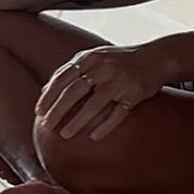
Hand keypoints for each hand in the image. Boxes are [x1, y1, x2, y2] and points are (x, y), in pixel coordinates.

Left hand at [36, 43, 166, 141]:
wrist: (155, 58)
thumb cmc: (118, 61)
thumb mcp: (94, 58)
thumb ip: (72, 71)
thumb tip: (45, 91)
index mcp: (89, 58)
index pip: (63, 78)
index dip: (49, 96)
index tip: (38, 112)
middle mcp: (103, 67)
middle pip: (75, 91)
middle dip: (58, 110)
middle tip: (47, 126)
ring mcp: (120, 81)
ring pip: (94, 104)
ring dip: (77, 121)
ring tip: (64, 134)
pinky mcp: (135, 94)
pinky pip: (117, 113)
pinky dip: (105, 126)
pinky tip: (94, 136)